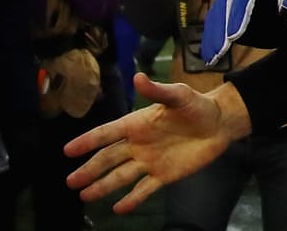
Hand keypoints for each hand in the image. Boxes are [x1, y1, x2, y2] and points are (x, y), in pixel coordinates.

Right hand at [64, 73, 248, 213]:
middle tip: (71, 181)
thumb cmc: (196, 105)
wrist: (219, 123)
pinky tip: (118, 208)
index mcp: (137, 124)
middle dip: (89, 170)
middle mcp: (138, 145)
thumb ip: (157, 90)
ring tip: (85, 196)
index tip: (68, 150)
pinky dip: (131, 199)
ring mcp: (150, 161)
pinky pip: (144, 189)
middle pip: (109, 159)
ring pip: (121, 176)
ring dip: (103, 186)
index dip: (87, 141)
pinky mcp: (164, 175)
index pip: (107, 133)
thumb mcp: (178, 95)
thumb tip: (137, 77)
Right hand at [200, 0, 286, 66]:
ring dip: (212, 37)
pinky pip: (221, 28)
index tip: (233, 36)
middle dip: (219, 29)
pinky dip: (215, 41)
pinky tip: (212, 58)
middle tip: (217, 52)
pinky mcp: (236, 17)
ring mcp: (239, 3)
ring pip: (218, 16)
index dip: (237, 15)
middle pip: (225, 5)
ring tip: (211, 59)